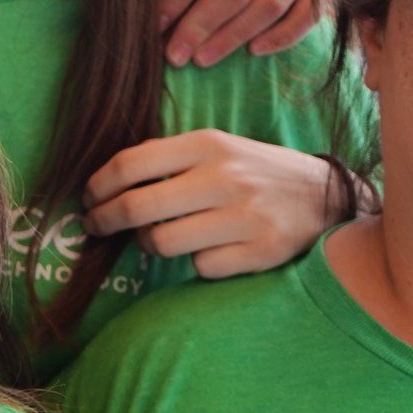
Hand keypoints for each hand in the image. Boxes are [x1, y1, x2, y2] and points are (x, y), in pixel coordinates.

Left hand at [82, 130, 342, 279]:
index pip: (129, 164)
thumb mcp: (219, 148)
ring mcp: (244, 216)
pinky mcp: (261, 252)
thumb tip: (109, 180)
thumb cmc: (257, 172)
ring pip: (162, 243)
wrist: (326, 197)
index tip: (87, 198)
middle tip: (95, 227)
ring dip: (150, 245)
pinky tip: (208, 250)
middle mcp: (224, 178)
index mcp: (207, 144)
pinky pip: (200, 267)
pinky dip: (196, 263)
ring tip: (156, 238)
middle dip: (104, 221)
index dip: (96, 186)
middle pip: (135, 208)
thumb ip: (169, 159)